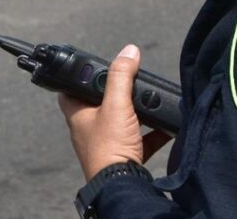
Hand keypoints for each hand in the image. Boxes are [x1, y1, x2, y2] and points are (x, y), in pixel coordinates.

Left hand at [58, 45, 170, 180]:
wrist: (122, 185)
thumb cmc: (109, 148)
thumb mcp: (117, 104)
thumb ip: (122, 76)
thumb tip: (128, 51)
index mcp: (78, 114)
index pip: (70, 87)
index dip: (81, 74)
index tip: (96, 65)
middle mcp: (89, 129)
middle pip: (100, 103)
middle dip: (118, 93)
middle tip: (131, 83)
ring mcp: (105, 144)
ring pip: (120, 121)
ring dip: (136, 113)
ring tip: (150, 103)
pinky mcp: (122, 157)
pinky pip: (138, 140)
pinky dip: (151, 133)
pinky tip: (165, 127)